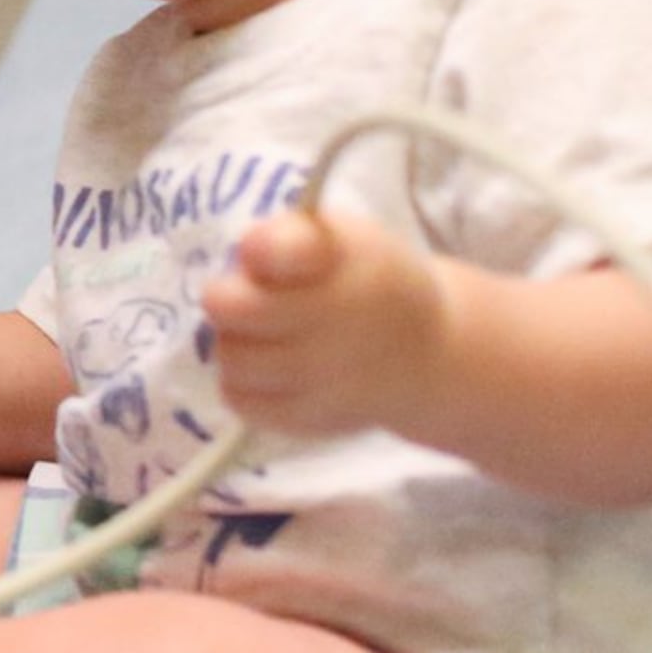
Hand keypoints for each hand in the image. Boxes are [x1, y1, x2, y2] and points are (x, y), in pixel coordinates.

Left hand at [200, 209, 450, 438]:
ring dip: (234, 341)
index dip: (260, 251)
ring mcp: (325, 378)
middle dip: (226, 297)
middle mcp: (335, 322)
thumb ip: (289, 233)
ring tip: (258, 333)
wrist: (425, 355)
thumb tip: (244, 254)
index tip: (259, 256)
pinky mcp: (311, 419)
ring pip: (231, 357)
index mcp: (341, 262)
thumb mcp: (342, 238)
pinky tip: (264, 367)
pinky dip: (241, 383)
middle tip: (242, 296)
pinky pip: (240, 400)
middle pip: (230, 308)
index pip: (278, 250)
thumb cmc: (366, 281)